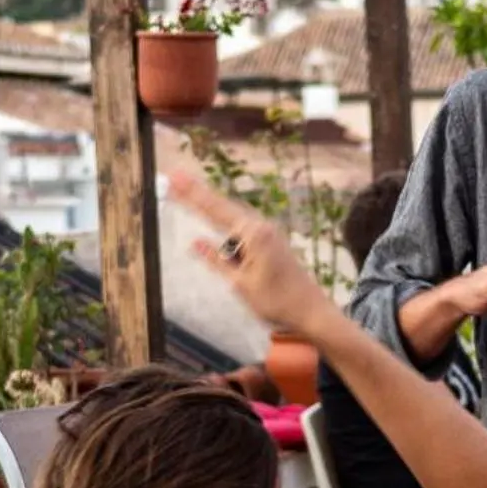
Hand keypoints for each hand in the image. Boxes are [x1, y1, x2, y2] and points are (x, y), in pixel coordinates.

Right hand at [169, 170, 334, 333]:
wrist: (311, 311)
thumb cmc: (277, 302)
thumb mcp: (241, 284)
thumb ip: (218, 261)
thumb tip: (196, 243)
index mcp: (253, 234)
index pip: (214, 211)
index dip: (192, 195)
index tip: (175, 179)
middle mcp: (261, 227)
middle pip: (222, 206)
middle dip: (198, 192)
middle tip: (175, 177)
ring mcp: (267, 232)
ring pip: (232, 215)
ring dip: (210, 204)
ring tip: (186, 189)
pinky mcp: (270, 241)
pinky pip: (242, 227)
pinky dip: (224, 220)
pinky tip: (213, 214)